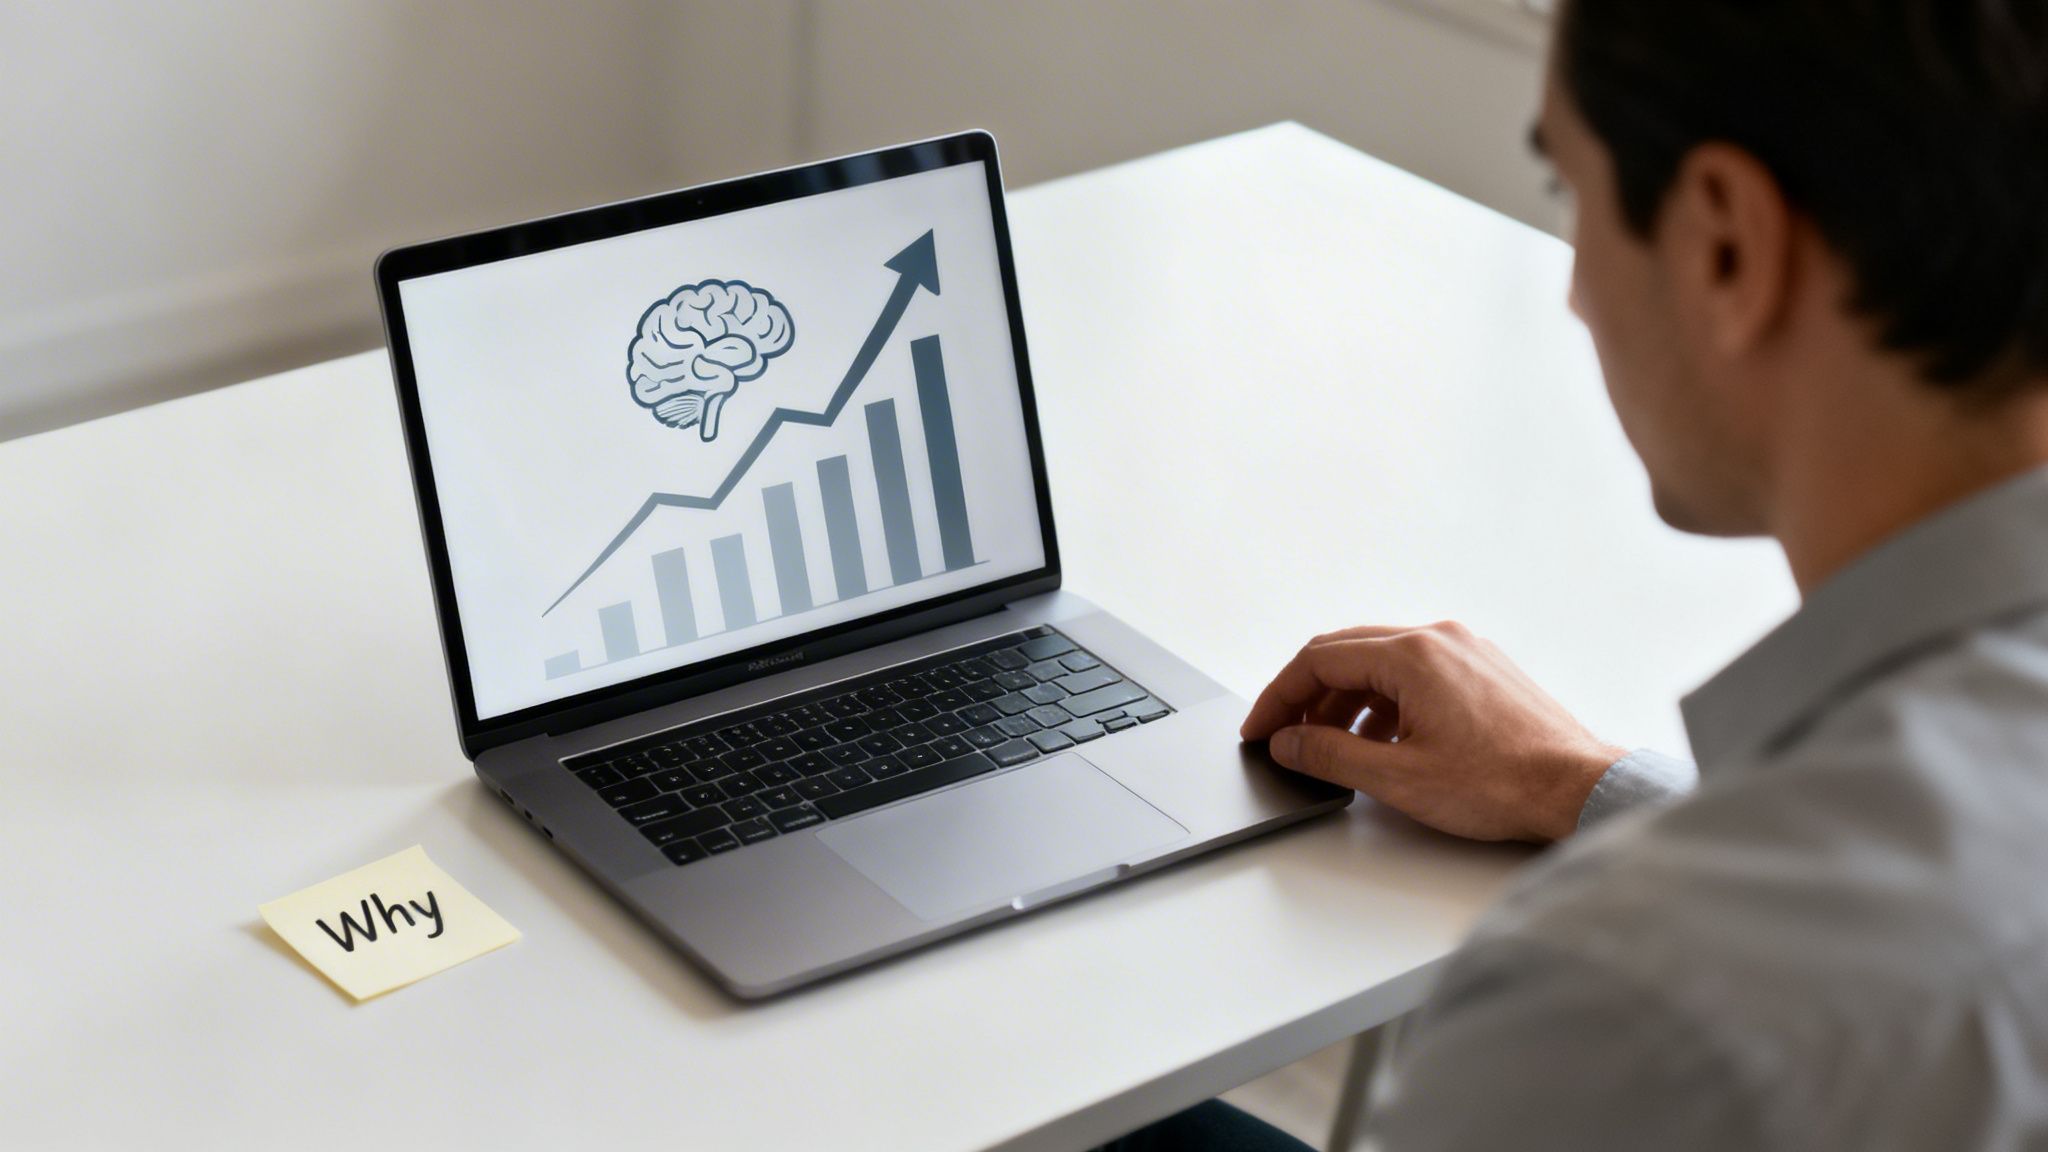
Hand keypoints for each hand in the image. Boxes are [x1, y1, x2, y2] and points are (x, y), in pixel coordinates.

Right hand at [1240, 621, 1626, 842]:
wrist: (1578, 788)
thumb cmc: (1503, 783)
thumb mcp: (1398, 777)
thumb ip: (1330, 755)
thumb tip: (1288, 742)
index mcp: (1412, 655)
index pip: (1318, 660)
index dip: (1278, 697)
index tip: (1260, 731)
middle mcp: (1438, 638)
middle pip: (1344, 653)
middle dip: (1305, 696)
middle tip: (1282, 736)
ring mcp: (1464, 649)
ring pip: (1379, 664)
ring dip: (1344, 701)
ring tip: (1329, 748)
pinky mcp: (1482, 669)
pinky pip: (1414, 673)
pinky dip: (1382, 702)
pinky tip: (1380, 742)